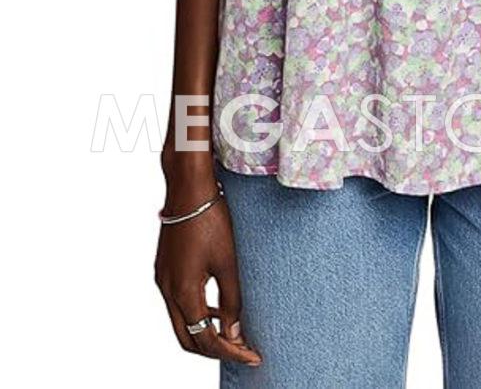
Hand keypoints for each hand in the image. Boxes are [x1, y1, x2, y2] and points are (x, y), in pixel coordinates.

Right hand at [154, 180, 261, 366]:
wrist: (188, 189)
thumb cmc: (210, 220)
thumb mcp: (228, 262)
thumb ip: (232, 300)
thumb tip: (234, 333)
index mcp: (183, 293)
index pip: (206, 339)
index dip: (231, 352)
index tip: (252, 356)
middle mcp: (168, 291)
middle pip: (188, 339)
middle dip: (215, 350)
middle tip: (242, 351)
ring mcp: (163, 281)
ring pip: (182, 323)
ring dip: (205, 332)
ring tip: (233, 333)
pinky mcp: (165, 270)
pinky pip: (179, 304)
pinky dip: (198, 313)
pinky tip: (218, 308)